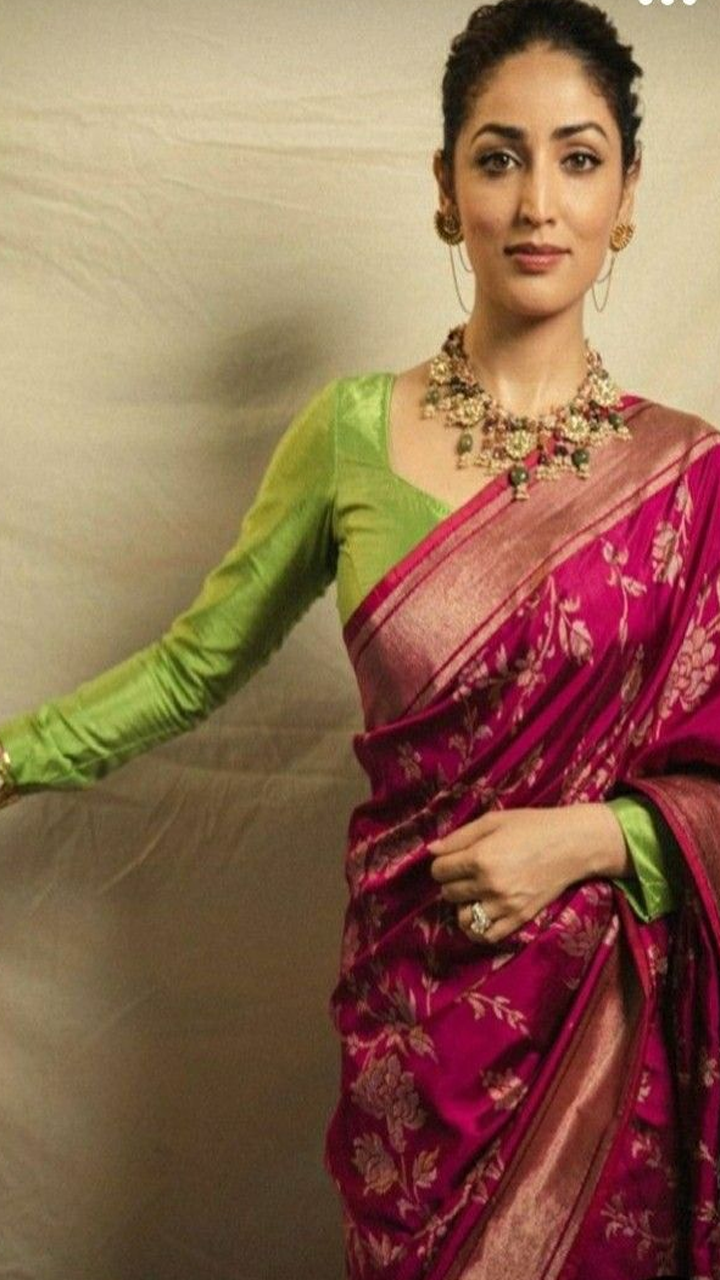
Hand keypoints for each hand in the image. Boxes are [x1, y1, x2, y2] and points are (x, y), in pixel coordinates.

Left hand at [427, 803, 626, 944]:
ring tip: (474, 895)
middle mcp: (489, 885)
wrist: (572, 845)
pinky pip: (486, 935)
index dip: (443, 864)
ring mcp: (505, 906)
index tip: (454, 860)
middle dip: (453, 882)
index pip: (439, 871)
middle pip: (449, 893)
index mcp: (480, 858)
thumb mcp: (493, 821)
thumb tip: (430, 850)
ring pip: (463, 918)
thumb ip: (459, 837)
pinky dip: (478, 928)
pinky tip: (482, 913)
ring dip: (463, 906)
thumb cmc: (532, 826)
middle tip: (467, 874)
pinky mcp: (519, 919)